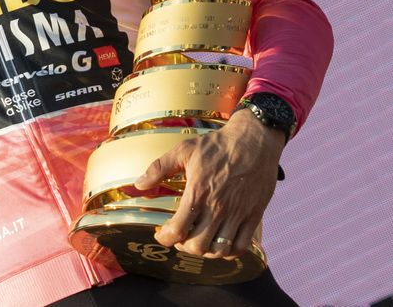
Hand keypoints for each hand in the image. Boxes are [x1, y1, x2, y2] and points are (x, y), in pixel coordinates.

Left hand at [133, 108, 285, 258]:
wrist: (254, 140)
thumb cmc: (217, 145)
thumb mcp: (183, 150)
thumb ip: (159, 168)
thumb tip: (138, 184)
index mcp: (198, 192)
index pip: (178, 229)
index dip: (165, 238)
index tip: (161, 234)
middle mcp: (218, 207)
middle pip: (197, 246)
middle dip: (183, 246)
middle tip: (179, 237)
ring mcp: (238, 213)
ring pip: (219, 250)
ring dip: (205, 251)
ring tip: (198, 240)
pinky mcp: (254, 215)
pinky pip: (242, 246)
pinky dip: (229, 252)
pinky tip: (220, 242)